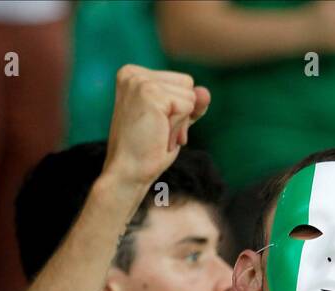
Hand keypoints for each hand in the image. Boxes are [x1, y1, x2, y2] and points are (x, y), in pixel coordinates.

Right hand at [101, 65, 210, 192]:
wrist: (128, 172)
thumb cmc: (148, 150)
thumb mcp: (173, 122)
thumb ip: (189, 104)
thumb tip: (206, 92)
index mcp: (133, 75)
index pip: (181, 82)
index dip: (179, 109)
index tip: (157, 125)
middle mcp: (133, 73)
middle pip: (187, 85)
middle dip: (182, 114)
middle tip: (158, 132)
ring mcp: (140, 81)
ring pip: (190, 96)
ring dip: (181, 123)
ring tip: (158, 135)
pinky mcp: (150, 93)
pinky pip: (187, 106)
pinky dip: (179, 127)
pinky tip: (160, 136)